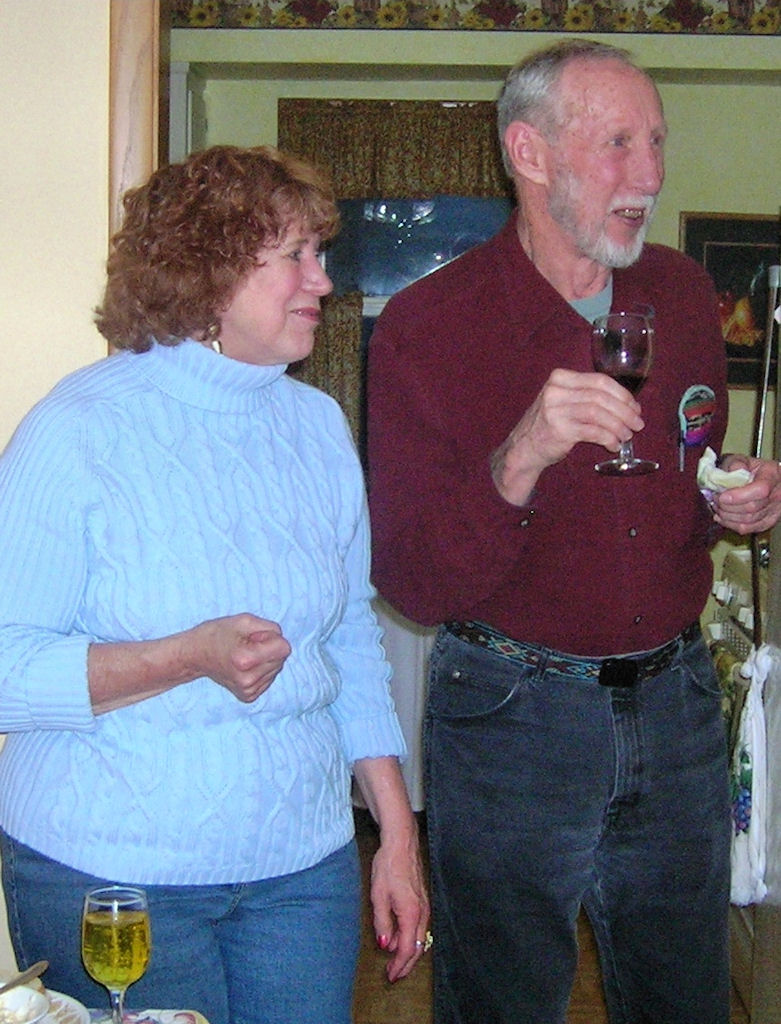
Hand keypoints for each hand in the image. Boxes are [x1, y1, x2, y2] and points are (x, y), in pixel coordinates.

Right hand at [190, 613, 290, 701]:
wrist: (196, 654)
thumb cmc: (218, 634)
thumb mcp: (244, 620)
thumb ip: (271, 628)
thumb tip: (283, 645)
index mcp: (245, 660)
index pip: (284, 648)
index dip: (271, 637)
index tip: (254, 637)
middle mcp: (248, 680)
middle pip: (281, 659)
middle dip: (269, 648)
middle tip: (247, 644)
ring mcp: (247, 690)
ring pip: (276, 669)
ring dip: (265, 660)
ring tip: (244, 655)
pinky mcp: (248, 696)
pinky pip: (268, 678)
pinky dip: (260, 670)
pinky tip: (244, 666)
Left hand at [371, 827, 429, 981]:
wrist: (401, 844)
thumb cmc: (388, 866)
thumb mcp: (378, 896)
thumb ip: (382, 923)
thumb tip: (386, 944)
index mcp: (411, 913)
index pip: (408, 949)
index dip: (399, 965)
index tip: (390, 975)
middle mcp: (422, 912)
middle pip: (419, 947)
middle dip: (406, 964)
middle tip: (394, 974)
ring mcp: (424, 906)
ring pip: (420, 937)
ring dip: (408, 951)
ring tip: (393, 959)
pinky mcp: (422, 900)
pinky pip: (419, 926)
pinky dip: (410, 938)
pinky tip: (398, 937)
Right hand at [491, 368, 643, 505]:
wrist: (524, 448)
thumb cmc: (550, 425)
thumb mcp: (564, 402)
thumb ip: (588, 396)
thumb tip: (627, 404)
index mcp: (561, 378)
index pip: (600, 380)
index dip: (622, 394)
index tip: (635, 407)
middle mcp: (556, 390)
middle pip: (601, 397)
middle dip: (625, 411)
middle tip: (637, 424)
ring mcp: (556, 410)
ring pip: (599, 413)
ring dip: (618, 426)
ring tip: (626, 436)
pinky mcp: (559, 430)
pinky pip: (593, 431)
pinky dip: (608, 438)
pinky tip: (613, 445)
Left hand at [712, 456, 780, 534]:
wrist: (764, 478)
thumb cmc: (752, 469)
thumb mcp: (742, 459)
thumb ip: (735, 464)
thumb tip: (726, 476)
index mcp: (772, 475)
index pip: (760, 490)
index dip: (738, 496)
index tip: (722, 496)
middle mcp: (777, 494)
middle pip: (752, 508)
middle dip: (727, 506)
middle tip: (715, 500)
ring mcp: (774, 510)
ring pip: (748, 520)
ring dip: (727, 516)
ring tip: (717, 507)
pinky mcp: (768, 521)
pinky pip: (748, 528)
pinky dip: (731, 524)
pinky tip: (722, 517)